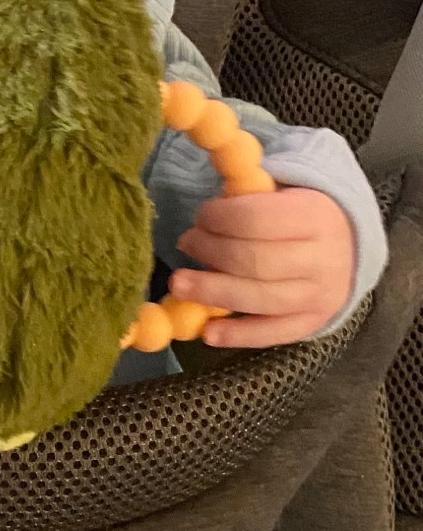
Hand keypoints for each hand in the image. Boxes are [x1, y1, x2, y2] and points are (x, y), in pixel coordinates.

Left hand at [170, 187, 354, 348]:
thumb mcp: (282, 195)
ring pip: (260, 299)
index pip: (256, 218)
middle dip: (210, 252)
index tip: (200, 218)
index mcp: (315, 215)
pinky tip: (207, 331)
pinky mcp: (313, 323)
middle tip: (186, 244)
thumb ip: (248, 200)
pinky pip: (272, 333)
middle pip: (255, 261)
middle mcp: (323, 258)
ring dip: (212, 292)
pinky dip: (237, 334)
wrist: (350, 248)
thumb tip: (203, 213)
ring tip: (180, 284)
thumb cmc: (300, 218)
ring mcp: (320, 296)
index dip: (219, 218)